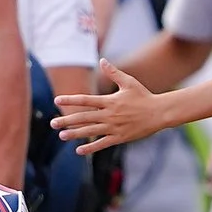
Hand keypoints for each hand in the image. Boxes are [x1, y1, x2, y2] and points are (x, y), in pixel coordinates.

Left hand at [52, 62, 167, 155]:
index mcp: (110, 101)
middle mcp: (109, 114)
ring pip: (90, 131)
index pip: (86, 100)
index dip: (70, 99)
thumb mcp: (129, 82)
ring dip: (75, 134)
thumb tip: (102, 60)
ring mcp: (114, 127)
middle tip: (52, 123)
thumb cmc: (144, 96)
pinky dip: (91, 147)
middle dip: (67, 120)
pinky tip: (79, 150)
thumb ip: (113, 73)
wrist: (159, 113)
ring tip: (61, 135)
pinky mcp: (120, 137)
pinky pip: (102, 143)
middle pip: (84, 117)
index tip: (57, 99)